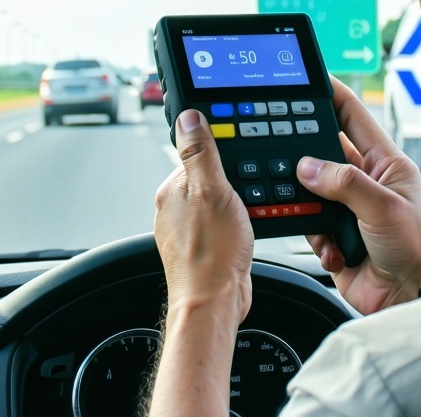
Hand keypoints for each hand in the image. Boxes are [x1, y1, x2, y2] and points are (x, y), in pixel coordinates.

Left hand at [148, 110, 252, 415]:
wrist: (215, 304)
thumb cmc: (211, 255)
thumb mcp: (213, 192)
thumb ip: (201, 152)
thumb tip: (188, 116)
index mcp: (171, 189)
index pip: (197, 154)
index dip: (223, 154)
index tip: (240, 159)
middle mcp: (175, 207)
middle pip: (211, 177)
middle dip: (234, 181)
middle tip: (248, 194)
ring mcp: (188, 228)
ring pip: (219, 201)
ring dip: (239, 204)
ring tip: (248, 216)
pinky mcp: (204, 245)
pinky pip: (225, 223)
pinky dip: (239, 224)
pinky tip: (247, 232)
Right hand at [298, 76, 420, 314]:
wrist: (412, 299)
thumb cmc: (418, 249)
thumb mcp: (383, 207)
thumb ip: (346, 183)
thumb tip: (309, 167)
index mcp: (385, 163)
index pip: (353, 117)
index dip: (331, 95)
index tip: (308, 80)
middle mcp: (365, 182)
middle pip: (324, 153)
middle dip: (307, 157)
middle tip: (291, 155)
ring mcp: (348, 209)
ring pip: (310, 190)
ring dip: (309, 205)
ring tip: (317, 216)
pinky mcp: (334, 236)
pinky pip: (307, 225)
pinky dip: (315, 238)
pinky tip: (335, 250)